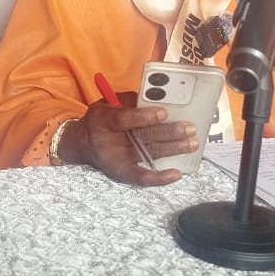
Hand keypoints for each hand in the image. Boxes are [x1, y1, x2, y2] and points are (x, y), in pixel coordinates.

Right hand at [60, 92, 196, 186]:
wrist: (82, 144)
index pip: (123, 119)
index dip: (143, 117)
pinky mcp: (123, 173)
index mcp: (102, 120)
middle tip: (188, 128)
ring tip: (192, 143)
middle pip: (141, 138)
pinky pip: (142, 178)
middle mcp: (108, 142)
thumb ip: (130, 101)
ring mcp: (117, 159)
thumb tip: (158, 98)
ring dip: (173, 150)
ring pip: (148, 154)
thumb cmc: (101, 120)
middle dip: (168, 133)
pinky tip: (177, 173)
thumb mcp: (108, 103)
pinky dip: (160, 177)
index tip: (163, 112)